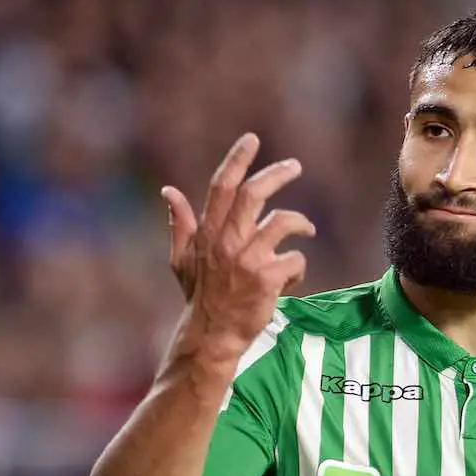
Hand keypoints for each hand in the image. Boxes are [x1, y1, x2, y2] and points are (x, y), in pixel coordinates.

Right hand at [160, 133, 315, 351]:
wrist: (211, 335)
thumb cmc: (201, 296)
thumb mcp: (182, 260)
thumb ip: (180, 225)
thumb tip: (168, 192)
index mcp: (207, 233)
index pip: (221, 187)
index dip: (237, 160)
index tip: (252, 139)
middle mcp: (226, 242)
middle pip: (253, 194)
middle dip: (277, 174)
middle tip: (295, 166)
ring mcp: (246, 260)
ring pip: (282, 222)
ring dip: (300, 222)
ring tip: (307, 229)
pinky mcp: (266, 279)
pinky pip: (295, 259)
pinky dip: (298, 266)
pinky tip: (291, 278)